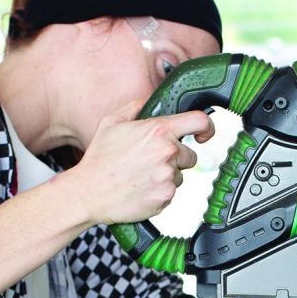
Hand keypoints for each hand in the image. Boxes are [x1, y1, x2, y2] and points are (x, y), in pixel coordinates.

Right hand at [72, 102, 214, 224]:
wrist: (89, 192)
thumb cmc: (99, 159)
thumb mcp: (111, 123)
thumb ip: (134, 107)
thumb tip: (146, 100)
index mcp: (158, 131)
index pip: (199, 121)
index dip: (207, 127)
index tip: (204, 134)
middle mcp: (168, 152)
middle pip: (190, 155)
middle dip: (176, 158)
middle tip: (150, 162)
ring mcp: (168, 176)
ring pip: (179, 175)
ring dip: (166, 176)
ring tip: (141, 176)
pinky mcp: (165, 197)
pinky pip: (171, 192)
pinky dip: (159, 192)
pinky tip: (140, 188)